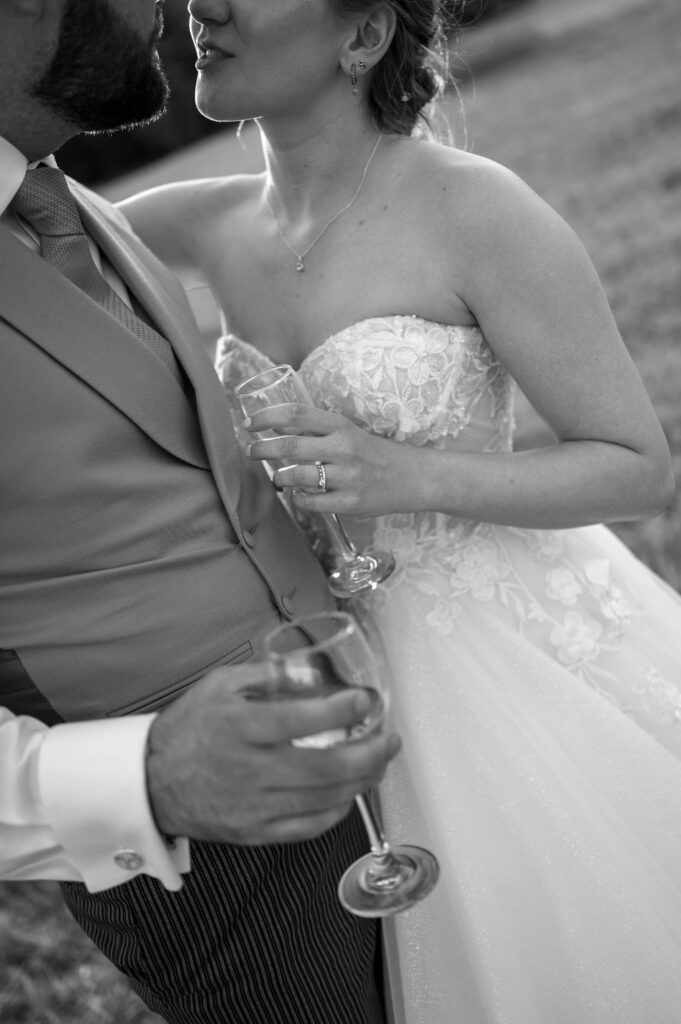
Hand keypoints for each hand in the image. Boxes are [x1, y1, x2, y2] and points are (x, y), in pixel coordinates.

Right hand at [146, 661, 400, 844]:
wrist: (151, 782)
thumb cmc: (189, 728)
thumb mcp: (221, 685)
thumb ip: (268, 675)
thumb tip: (314, 670)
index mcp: (242, 728)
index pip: (303, 719)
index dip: (343, 710)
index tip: (366, 701)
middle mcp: (252, 769)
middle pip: (326, 768)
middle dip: (370, 753)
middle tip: (390, 739)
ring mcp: (256, 806)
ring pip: (325, 800)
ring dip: (362, 781)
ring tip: (379, 763)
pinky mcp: (257, 832)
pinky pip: (309, 827)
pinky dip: (337, 812)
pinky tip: (349, 794)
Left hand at [244, 404, 420, 516]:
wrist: (413, 477)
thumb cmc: (375, 454)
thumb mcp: (349, 434)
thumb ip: (317, 432)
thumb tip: (276, 429)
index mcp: (341, 427)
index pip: (296, 414)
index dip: (267, 417)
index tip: (250, 423)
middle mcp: (343, 449)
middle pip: (290, 446)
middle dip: (262, 448)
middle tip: (251, 451)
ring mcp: (348, 477)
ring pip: (298, 477)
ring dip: (280, 478)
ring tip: (278, 478)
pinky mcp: (351, 502)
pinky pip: (312, 502)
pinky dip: (299, 499)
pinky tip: (299, 495)